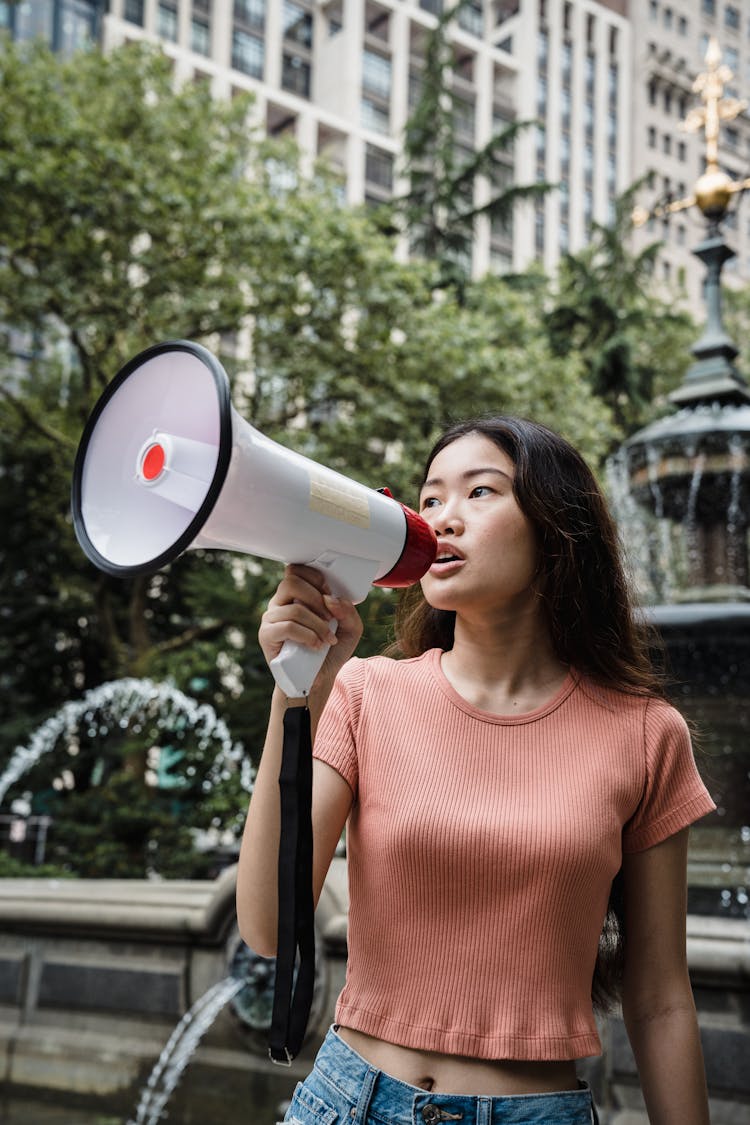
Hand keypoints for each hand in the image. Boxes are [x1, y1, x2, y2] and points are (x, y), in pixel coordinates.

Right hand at [259, 564, 362, 692]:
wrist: (317, 679)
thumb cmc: (331, 651)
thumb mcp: (350, 629)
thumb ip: (348, 611)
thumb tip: (331, 599)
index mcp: (297, 595)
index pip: (296, 570)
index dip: (314, 577)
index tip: (328, 593)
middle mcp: (281, 602)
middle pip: (291, 582)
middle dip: (317, 599)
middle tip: (330, 618)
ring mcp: (271, 618)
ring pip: (294, 609)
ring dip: (317, 625)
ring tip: (327, 640)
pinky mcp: (267, 635)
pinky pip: (287, 627)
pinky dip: (307, 635)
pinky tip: (316, 645)